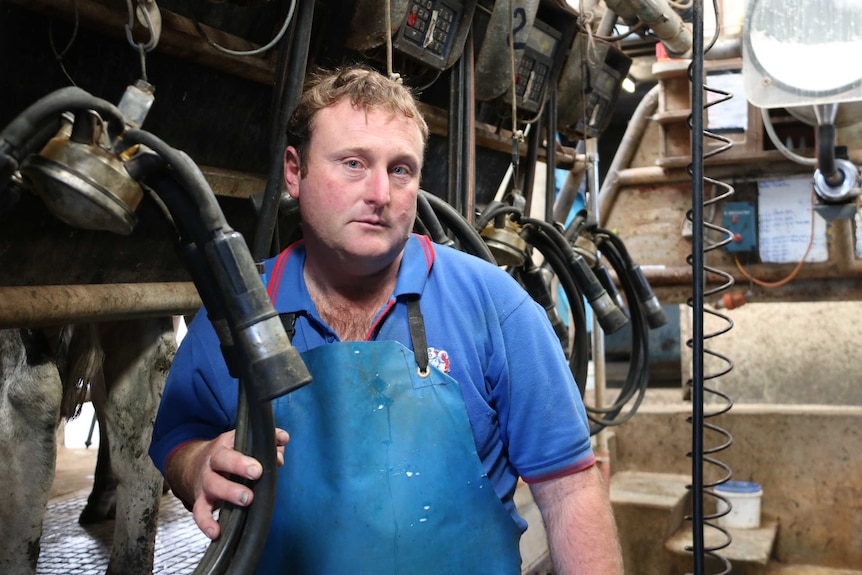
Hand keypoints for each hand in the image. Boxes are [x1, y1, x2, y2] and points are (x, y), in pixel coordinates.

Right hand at [167, 427, 289, 538]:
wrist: (193, 464)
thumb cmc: (228, 454)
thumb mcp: (245, 442)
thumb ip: (268, 439)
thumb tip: (283, 440)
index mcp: (225, 446)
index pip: (235, 445)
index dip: (245, 457)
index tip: (261, 466)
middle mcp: (212, 463)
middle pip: (221, 462)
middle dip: (239, 467)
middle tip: (257, 474)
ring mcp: (205, 482)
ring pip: (213, 486)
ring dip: (229, 493)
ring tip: (247, 499)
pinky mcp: (201, 500)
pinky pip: (200, 513)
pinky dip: (206, 523)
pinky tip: (216, 532)